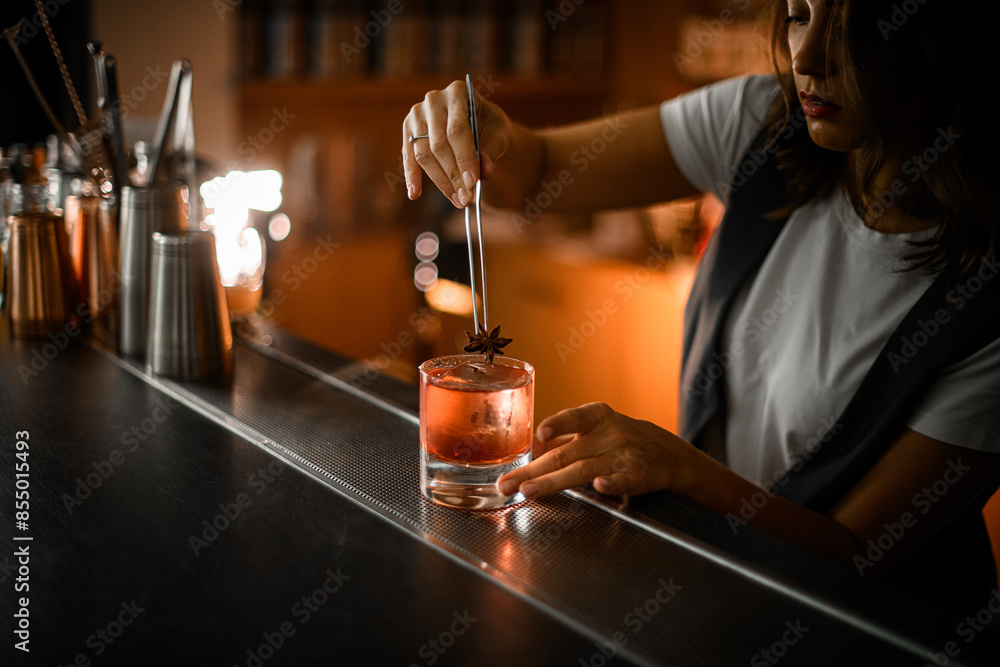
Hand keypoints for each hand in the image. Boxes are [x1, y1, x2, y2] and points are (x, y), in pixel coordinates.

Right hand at [402, 80, 511, 207]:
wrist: (478, 123)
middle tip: (466, 199)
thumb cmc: (489, 127)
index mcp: (458, 92)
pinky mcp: (408, 131)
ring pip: (424, 153)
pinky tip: (414, 194)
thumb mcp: (498, 135)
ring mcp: (418, 114)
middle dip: (453, 175)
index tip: (472, 183)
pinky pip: (408, 157)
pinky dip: (412, 176)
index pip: (457, 130)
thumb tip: (487, 172)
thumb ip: (492, 152)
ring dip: (440, 181)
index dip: (464, 158)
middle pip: (439, 144)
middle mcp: (434, 100)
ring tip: (457, 200)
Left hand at [497, 402, 696, 499]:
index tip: (540, 433)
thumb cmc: (621, 440)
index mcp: (596, 418)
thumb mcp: (596, 430)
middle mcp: (608, 434)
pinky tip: (600, 486)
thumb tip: (526, 451)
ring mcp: (623, 455)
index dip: (557, 424)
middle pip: (566, 454)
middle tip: (507, 483)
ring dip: (553, 481)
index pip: (574, 418)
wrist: (668, 454)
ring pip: (583, 470)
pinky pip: (623, 479)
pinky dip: (611, 483)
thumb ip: (564, 440)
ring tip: (529, 491)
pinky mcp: (638, 475)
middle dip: (533, 470)